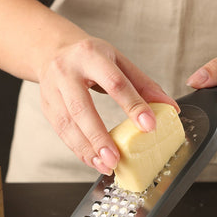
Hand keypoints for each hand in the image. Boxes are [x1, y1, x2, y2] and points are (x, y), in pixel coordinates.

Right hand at [37, 33, 177, 173]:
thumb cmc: (90, 57)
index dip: (133, 106)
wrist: (52, 50)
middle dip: (99, 136)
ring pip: (67, 125)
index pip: (115, 83)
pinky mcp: (47, 107)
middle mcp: (67, 71)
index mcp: (91, 55)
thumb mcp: (119, 61)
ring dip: (87, 149)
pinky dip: (78, 150)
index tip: (149, 126)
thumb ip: (143, 84)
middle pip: (81, 108)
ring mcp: (52, 90)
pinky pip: (62, 133)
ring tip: (106, 165)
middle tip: (116, 159)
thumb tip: (169, 106)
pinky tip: (93, 161)